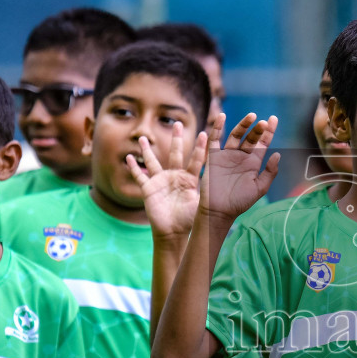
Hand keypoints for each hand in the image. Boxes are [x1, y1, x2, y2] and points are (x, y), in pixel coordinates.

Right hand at [128, 118, 206, 239]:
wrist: (173, 233)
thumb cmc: (189, 220)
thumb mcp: (202, 204)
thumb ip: (211, 193)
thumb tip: (228, 186)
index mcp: (189, 179)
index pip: (196, 160)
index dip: (200, 147)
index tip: (205, 133)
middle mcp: (175, 177)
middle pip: (175, 154)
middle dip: (176, 139)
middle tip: (178, 124)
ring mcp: (161, 182)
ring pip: (153, 162)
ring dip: (147, 150)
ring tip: (142, 138)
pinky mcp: (149, 189)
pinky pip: (139, 177)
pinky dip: (133, 168)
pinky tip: (128, 158)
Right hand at [199, 113, 279, 219]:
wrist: (220, 210)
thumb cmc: (240, 202)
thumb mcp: (259, 188)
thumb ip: (270, 172)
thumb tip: (278, 154)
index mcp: (253, 163)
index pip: (262, 143)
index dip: (268, 132)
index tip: (274, 119)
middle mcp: (241, 156)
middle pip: (250, 137)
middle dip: (257, 129)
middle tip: (264, 122)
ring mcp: (227, 155)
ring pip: (235, 134)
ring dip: (243, 125)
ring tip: (252, 116)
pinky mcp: (213, 157)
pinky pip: (215, 139)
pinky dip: (217, 127)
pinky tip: (222, 117)